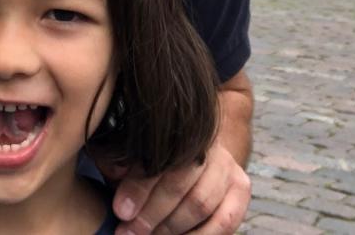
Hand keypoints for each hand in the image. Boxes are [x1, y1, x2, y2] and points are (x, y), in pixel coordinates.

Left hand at [110, 141, 249, 234]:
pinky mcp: (241, 189)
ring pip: (200, 203)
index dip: (138, 187)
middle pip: (180, 183)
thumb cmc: (156, 160)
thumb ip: (123, 161)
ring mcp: (227, 166)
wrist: (197, 157)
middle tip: (129, 232)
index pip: (159, 158)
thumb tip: (113, 170)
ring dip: (171, 228)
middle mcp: (207, 144)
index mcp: (179, 129)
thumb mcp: (136, 156)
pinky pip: (224, 221)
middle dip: (151, 213)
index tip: (120, 210)